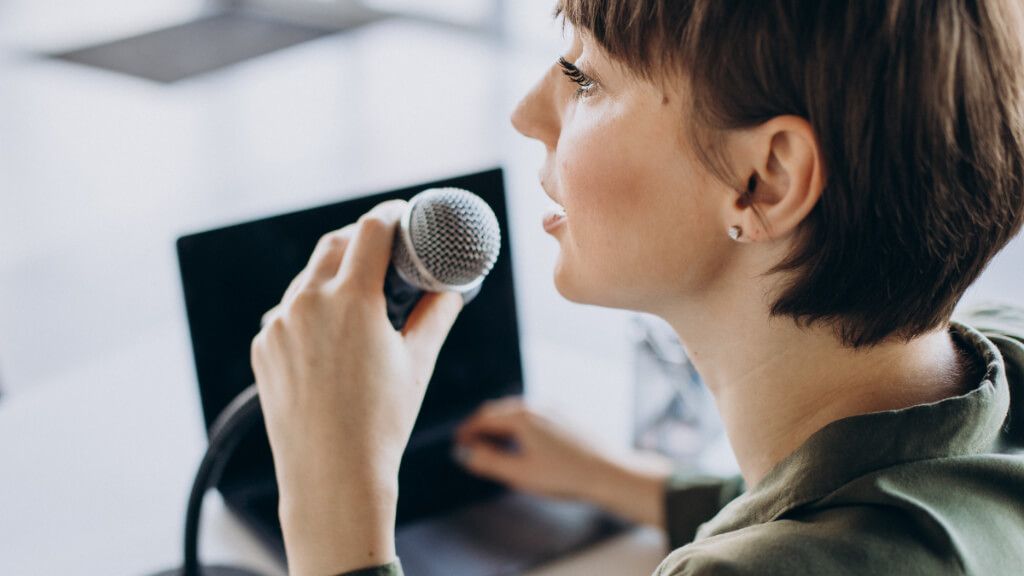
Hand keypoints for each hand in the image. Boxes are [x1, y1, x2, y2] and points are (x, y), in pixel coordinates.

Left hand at [251, 200, 462, 575]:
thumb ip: (437, 315)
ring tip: (359, 299)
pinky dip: (310, 310)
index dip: (390, 215)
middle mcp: (306, 303)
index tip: (402, 216)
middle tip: (384, 252)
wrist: (332, 476)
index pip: (370, 230)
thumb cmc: (381, 423)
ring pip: (307, 279)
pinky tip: (330, 336)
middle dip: (360, 240)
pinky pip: (288, 312)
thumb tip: (451, 290)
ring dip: (333, 276)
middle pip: (334, 244)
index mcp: (350, 299)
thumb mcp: (418, 362)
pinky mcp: (263, 348)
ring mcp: (278, 326)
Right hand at [454, 397, 672, 526]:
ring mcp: (553, 409)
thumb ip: (487, 462)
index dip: (467, 431)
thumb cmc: (563, 476)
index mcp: (521, 417)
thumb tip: (462, 453)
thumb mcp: (519, 474)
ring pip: (518, 411)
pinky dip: (519, 425)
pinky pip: (534, 415)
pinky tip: (523, 442)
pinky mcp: (566, 416)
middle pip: (499, 411)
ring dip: (501, 424)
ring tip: (494, 444)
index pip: (484, 418)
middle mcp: (536, 406)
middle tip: (471, 442)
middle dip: (482, 425)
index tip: (457, 442)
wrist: (608, 473)